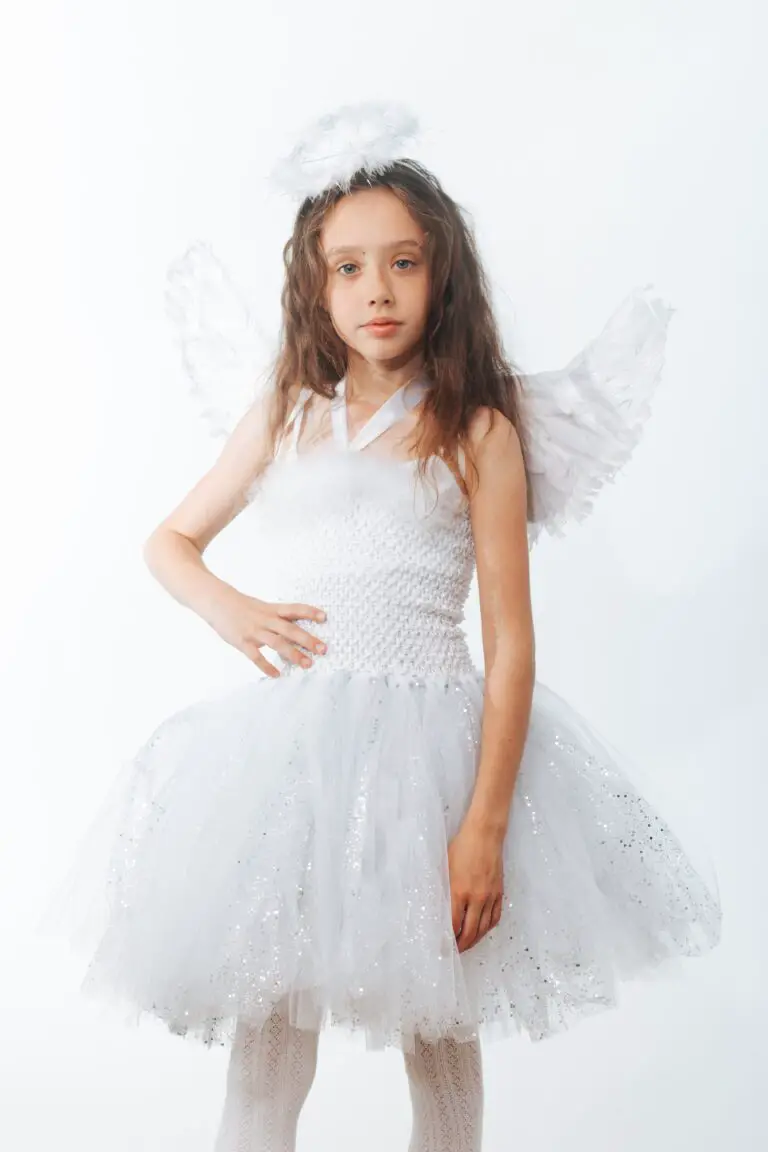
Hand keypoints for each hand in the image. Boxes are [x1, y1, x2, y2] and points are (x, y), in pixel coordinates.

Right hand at [209, 589, 326, 676]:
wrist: (216, 602)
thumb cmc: (241, 606)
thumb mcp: (261, 607)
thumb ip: (276, 616)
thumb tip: (295, 626)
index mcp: (271, 609)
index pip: (294, 609)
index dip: (309, 612)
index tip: (324, 617)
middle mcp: (265, 619)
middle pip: (290, 629)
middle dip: (308, 640)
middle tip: (323, 649)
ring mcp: (254, 631)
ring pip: (277, 643)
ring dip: (293, 654)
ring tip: (307, 664)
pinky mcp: (242, 642)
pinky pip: (256, 656)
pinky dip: (267, 667)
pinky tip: (277, 675)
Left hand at [447, 815, 504, 952]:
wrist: (484, 834)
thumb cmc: (461, 846)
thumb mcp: (445, 866)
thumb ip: (442, 888)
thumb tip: (436, 906)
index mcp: (459, 891)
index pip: (453, 924)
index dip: (448, 939)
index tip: (443, 947)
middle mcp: (476, 898)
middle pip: (469, 931)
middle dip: (461, 945)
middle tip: (454, 951)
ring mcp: (489, 896)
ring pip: (483, 928)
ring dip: (475, 940)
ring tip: (467, 945)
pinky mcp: (499, 892)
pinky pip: (495, 917)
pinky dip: (488, 928)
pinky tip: (482, 930)